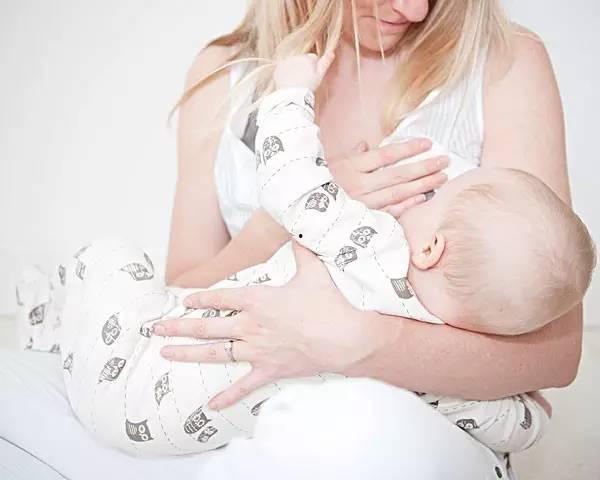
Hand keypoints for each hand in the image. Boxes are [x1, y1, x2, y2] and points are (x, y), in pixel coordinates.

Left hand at [153, 243, 382, 409]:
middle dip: (179, 326)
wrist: (346, 338)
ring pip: (215, 353)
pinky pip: (243, 386)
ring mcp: (258, 350)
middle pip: (208, 326)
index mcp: (258, 300)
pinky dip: (227, 397)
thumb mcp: (314, 270)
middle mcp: (251, 325)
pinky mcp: (270, 371)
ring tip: (165, 354)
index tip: (184, 301)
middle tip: (156, 328)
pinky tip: (210, 406)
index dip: (201, 297)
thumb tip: (296, 228)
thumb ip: (301, 249)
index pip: (221, 296)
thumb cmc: (329, 304)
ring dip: (188, 354)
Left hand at [274, 51, 334, 90]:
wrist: (293, 96)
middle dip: (302, 67)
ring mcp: (286, 62)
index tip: (312, 76)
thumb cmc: (308, 87)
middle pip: (301, 60)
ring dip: (293, 70)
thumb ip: (325, 62)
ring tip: (295, 82)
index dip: (313, 67)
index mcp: (308, 58)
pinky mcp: (278, 69)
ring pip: (291, 64)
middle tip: (303, 80)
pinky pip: (282, 70)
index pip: (312, 58)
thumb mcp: (320, 75)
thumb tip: (332, 52)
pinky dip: (284, 75)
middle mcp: (296, 57)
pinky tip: (288, 83)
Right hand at [329, 138, 448, 218]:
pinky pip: (390, 212)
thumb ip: (352, 154)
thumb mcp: (334, 164)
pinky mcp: (365, 219)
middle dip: (424, 167)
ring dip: (422, 185)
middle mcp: (359, 185)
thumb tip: (365, 144)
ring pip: (398, 193)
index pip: (386, 155)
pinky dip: (408, 205)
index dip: (408, 149)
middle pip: (398, 174)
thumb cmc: (322, 184)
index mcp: (352, 167)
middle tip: (444, 161)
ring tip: (441, 178)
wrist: (306, 211)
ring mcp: (363, 204)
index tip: (428, 143)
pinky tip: (423, 198)